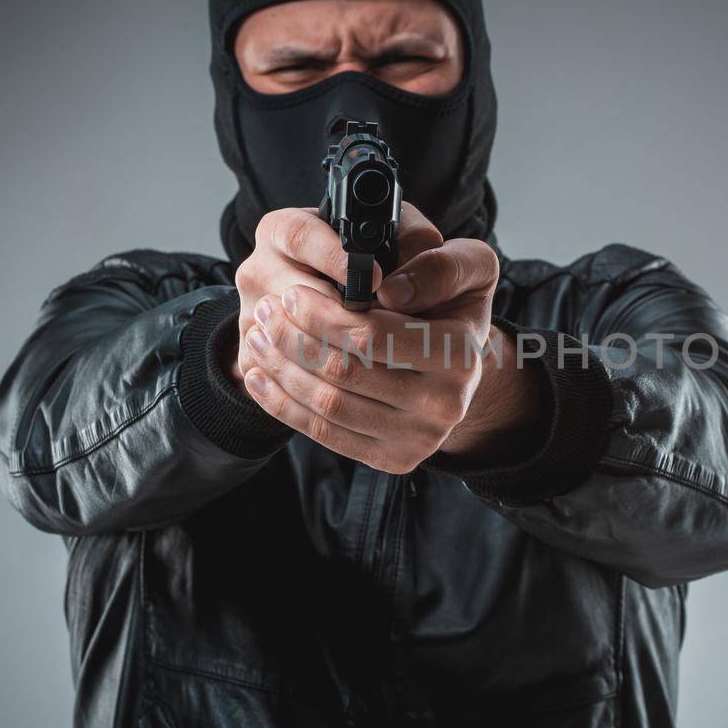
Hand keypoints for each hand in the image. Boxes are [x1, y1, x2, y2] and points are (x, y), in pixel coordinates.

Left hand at [238, 219, 543, 471]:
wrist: (463, 363)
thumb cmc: (454, 303)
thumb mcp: (467, 267)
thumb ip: (438, 268)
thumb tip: (389, 294)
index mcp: (461, 355)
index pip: (373, 337)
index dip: (323, 315)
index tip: (292, 294)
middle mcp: (445, 404)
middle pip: (345, 373)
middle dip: (293, 339)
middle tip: (267, 310)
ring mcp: (420, 439)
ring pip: (329, 405)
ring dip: (282, 369)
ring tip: (259, 337)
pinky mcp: (394, 459)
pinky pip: (325, 434)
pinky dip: (283, 404)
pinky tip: (260, 376)